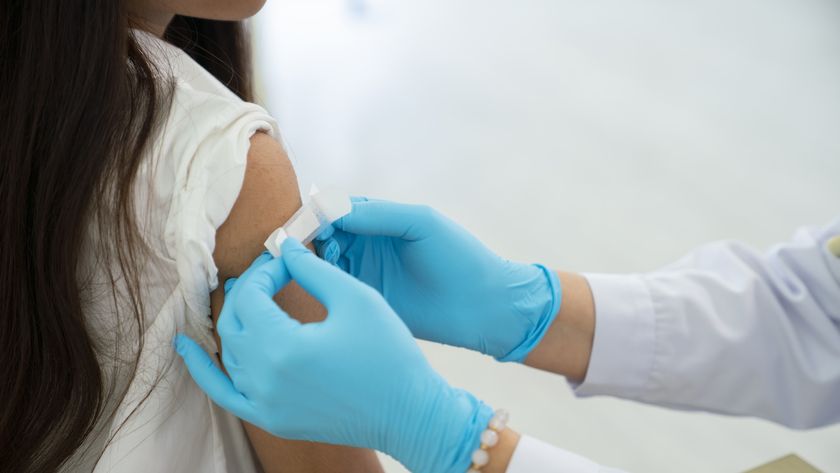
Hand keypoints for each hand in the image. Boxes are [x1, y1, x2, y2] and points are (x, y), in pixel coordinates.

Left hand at [174, 238, 492, 472]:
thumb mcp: (356, 299)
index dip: (264, 271)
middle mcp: (264, 380)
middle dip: (249, 291)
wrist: (410, 414)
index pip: (251, 296)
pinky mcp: (271, 420)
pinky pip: (224, 393)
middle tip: (273, 273)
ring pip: (229, 352)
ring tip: (253, 296)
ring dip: (236, 320)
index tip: (285, 258)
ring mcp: (264, 404)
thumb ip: (312, 269)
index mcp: (283, 347)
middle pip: (233, 322)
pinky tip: (185, 348)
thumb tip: (284, 246)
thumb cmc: (390, 355)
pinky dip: (203, 370)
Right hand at [315, 199, 561, 360]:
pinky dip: (321, 284)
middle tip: (310, 246)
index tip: (308, 222)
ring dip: (314, 259)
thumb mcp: (420, 223)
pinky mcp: (366, 301)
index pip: (337, 209)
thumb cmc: (459, 257)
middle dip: (311, 236)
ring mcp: (365, 274)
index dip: (319, 213)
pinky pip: (334, 290)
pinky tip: (321, 285)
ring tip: (320, 264)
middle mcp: (367, 244)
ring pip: (323, 261)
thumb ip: (377, 214)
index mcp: (380, 219)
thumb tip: (330, 208)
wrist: (482, 307)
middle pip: (324, 234)